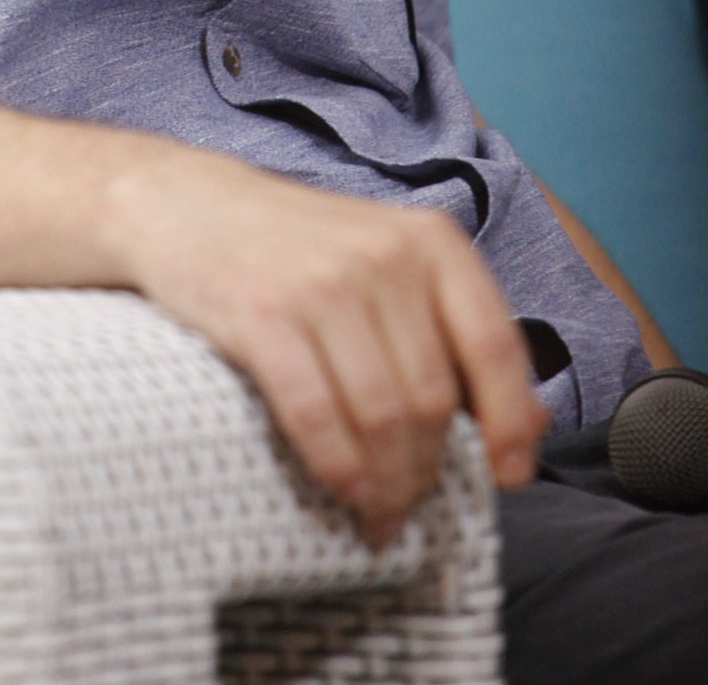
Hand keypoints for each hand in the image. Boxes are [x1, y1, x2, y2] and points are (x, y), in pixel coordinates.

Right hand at [110, 148, 545, 539]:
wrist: (183, 204)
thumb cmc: (294, 245)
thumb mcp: (386, 261)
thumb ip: (454, 330)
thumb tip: (531, 422)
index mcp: (428, 241)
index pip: (496, 346)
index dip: (510, 423)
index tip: (506, 475)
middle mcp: (383, 257)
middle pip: (433, 399)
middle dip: (427, 470)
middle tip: (411, 506)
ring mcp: (322, 285)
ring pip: (383, 418)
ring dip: (386, 484)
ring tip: (378, 510)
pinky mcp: (263, 316)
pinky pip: (318, 417)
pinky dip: (337, 469)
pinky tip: (341, 490)